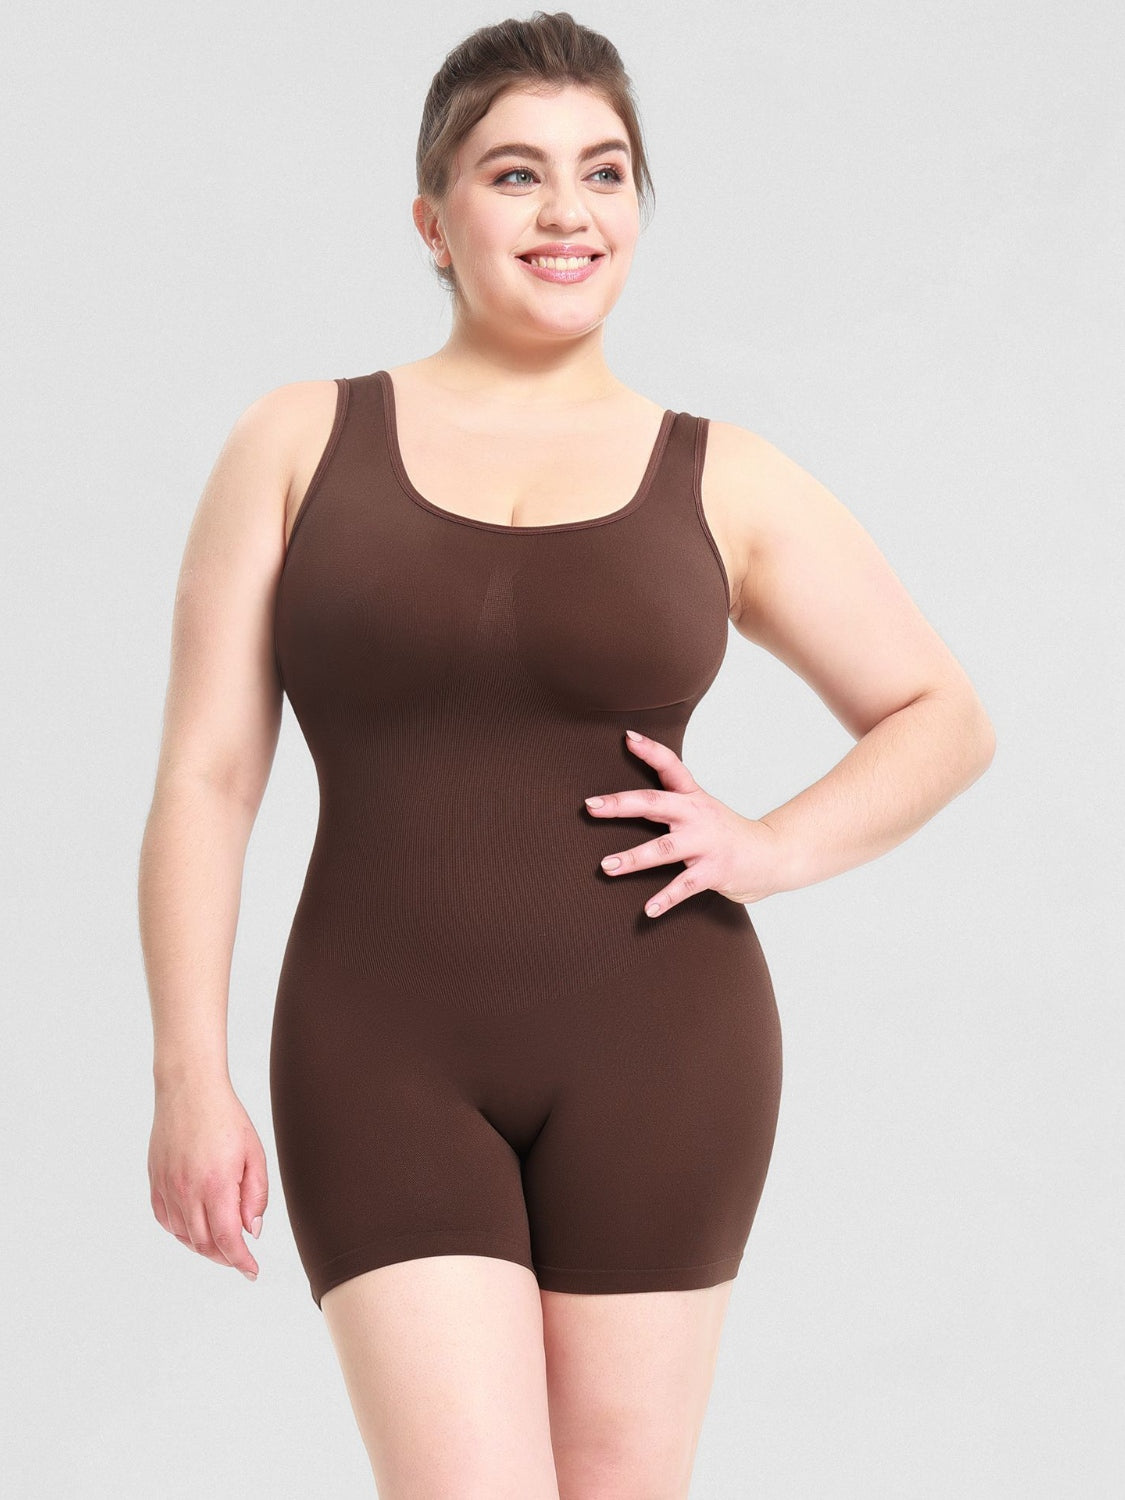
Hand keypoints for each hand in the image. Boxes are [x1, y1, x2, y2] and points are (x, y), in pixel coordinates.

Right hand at [148, 1075, 267, 1284]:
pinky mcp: (155, 1181)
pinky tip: (196, 1227)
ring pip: (184, 1235)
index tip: (252, 1271)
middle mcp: (187, 1191)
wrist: (189, 1090)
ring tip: (222, 1243)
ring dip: (204, 1246)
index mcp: (216, 1185)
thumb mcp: (255, 1154)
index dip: (241, 1261)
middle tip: (241, 1257)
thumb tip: (252, 1230)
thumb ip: (255, 1195)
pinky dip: (182, 1232)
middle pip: (204, 1244)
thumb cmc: (226, 1118)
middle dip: (225, 1257)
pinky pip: (166, 1220)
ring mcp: (167, 1187)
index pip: (227, 1239)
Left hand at [583, 729, 789, 915]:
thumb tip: (623, 801)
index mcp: (692, 797)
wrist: (772, 855)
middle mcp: (697, 815)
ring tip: (606, 866)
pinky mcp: (714, 871)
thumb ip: (667, 802)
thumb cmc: (725, 833)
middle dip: (621, 805)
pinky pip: (685, 885)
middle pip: (655, 804)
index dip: (650, 751)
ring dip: (634, 858)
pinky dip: (666, 898)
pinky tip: (648, 909)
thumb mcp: (700, 809)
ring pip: (665, 848)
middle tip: (591, 806)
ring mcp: (706, 843)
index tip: (628, 737)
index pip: (671, 766)